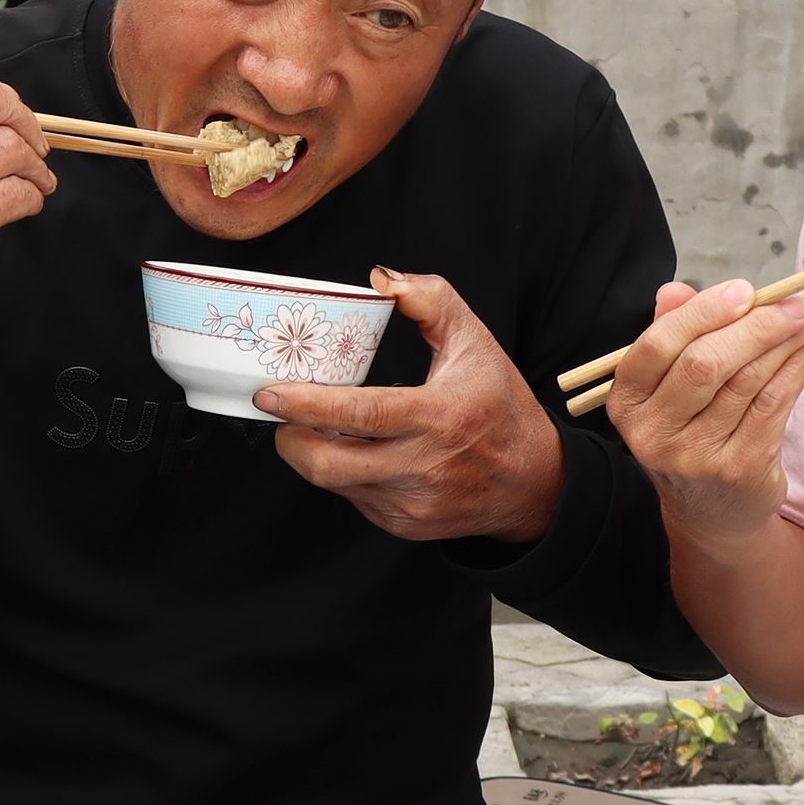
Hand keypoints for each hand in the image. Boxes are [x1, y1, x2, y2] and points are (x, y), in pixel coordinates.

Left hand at [258, 270, 563, 544]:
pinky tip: (349, 451)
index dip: (307, 405)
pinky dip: (342, 475)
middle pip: (330, 465)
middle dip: (289, 439)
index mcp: (439, 418)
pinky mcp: (404, 525)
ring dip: (311, 455)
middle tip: (279, 413)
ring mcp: (411, 502)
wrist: (532, 481)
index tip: (271, 393)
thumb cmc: (501, 408)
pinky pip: (354, 499)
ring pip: (335, 484)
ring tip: (308, 427)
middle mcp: (424, 467)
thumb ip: (431, 301)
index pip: (360, 415)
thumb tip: (381, 279)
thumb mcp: (476, 343)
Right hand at [606, 278, 803, 561]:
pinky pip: (774, 405)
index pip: (657, 346)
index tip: (745, 290)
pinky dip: (798, 369)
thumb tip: (676, 289)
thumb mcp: (665, 389)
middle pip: (705, 364)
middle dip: (756, 326)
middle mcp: (653, 433)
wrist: (710, 513)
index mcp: (626, 402)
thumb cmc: (689, 433)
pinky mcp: (739, 469)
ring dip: (785, 342)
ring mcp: (695, 456)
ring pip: (747, 381)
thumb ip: (669, 336)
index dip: (703, 313)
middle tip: (794, 302)